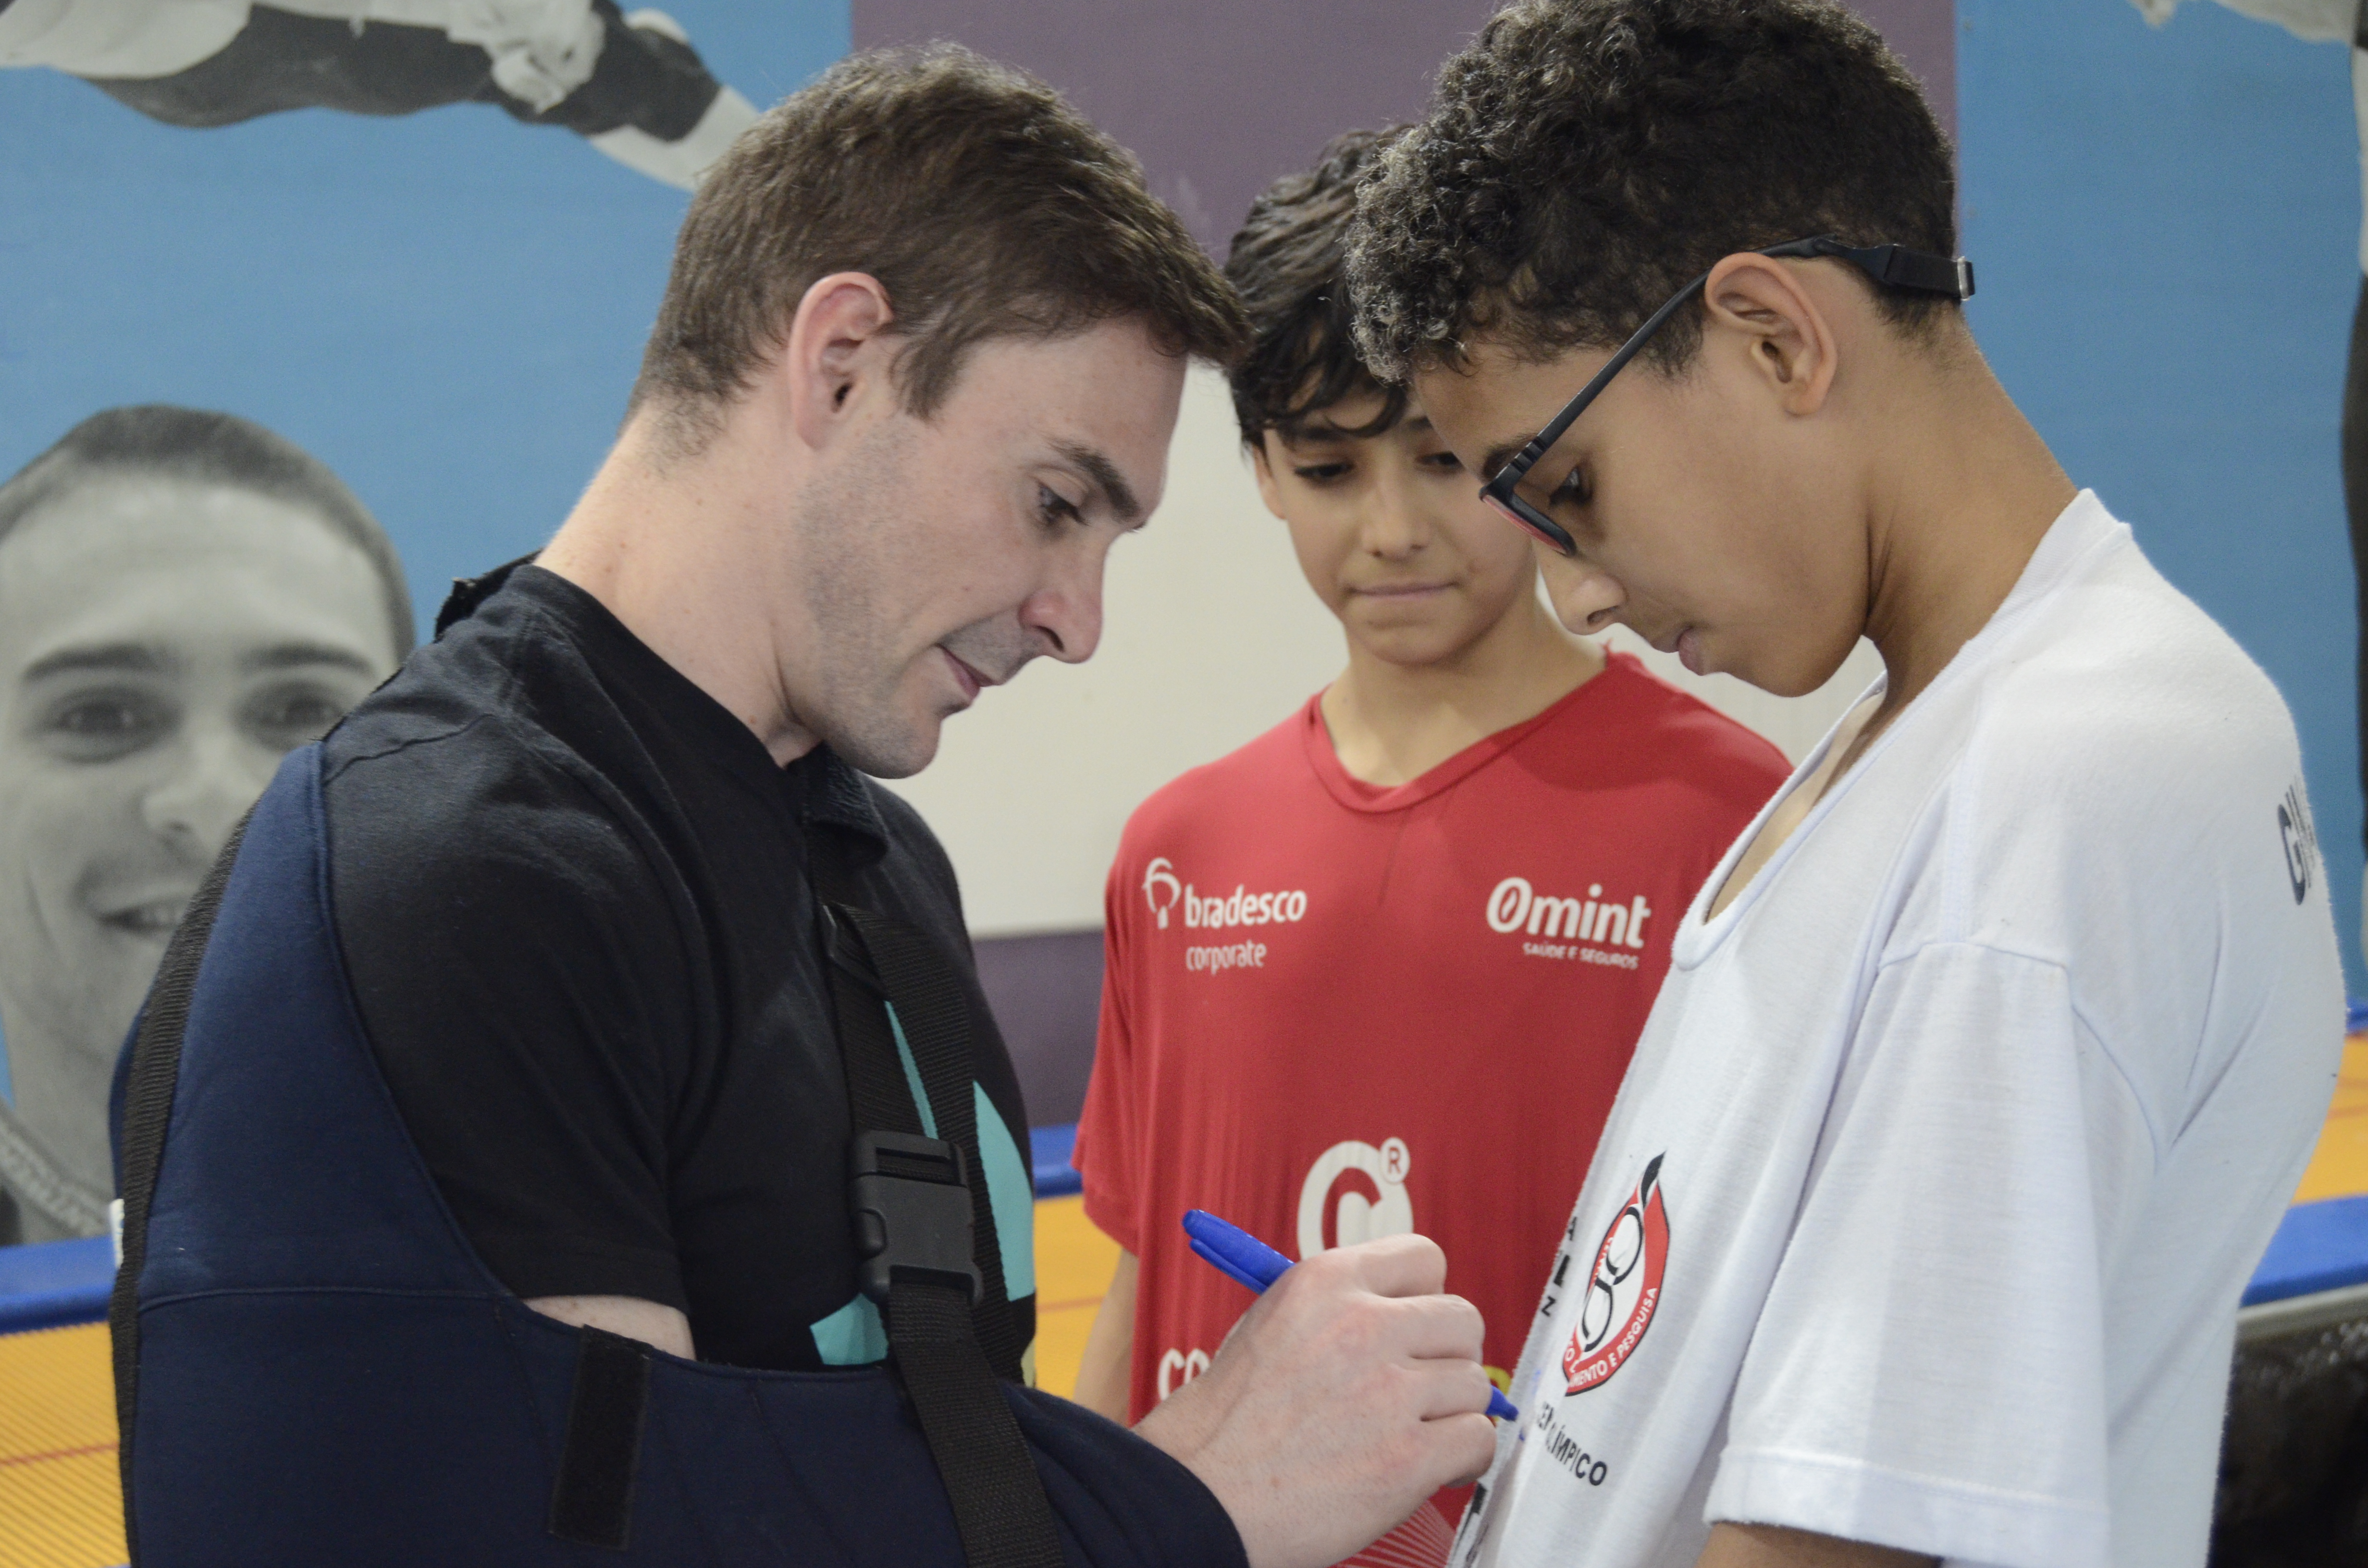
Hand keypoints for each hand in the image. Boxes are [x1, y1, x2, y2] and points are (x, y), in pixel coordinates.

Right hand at [1134, 1233, 1496, 1567]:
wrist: (1200, 1495)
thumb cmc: (1226, 1423)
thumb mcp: (1271, 1324)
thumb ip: (1338, 1309)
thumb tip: (1402, 1313)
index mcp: (1325, 1281)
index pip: (1425, 1258)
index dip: (1426, 1298)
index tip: (1418, 1327)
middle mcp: (1362, 1324)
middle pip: (1463, 1319)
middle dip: (1448, 1357)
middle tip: (1423, 1387)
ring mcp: (1388, 1391)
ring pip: (1476, 1383)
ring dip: (1453, 1413)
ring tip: (1417, 1433)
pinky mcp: (1408, 1457)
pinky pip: (1478, 1440)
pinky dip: (1463, 1459)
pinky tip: (1430, 1467)